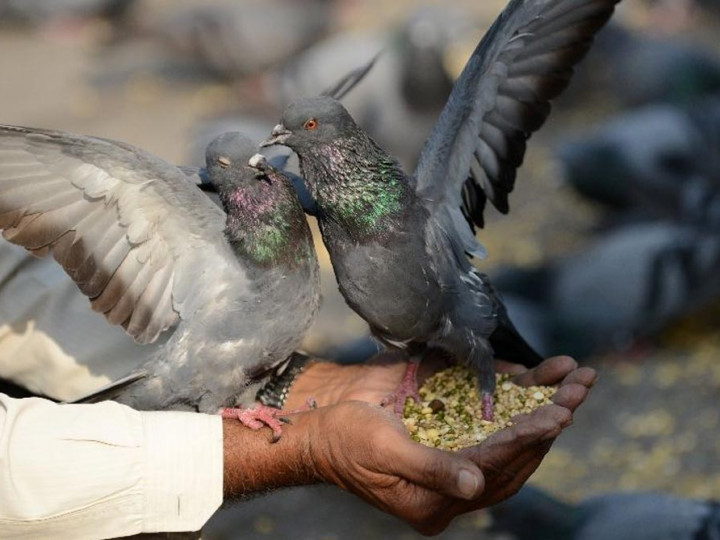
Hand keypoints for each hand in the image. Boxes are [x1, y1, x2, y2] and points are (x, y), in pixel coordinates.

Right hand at [301, 356, 593, 533]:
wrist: (320, 418)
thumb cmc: (343, 440)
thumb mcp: (383, 453)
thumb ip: (430, 469)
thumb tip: (477, 482)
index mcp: (437, 500)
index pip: (494, 470)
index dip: (523, 442)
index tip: (553, 418)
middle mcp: (454, 476)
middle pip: (515, 452)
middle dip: (549, 420)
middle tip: (580, 391)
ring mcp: (456, 446)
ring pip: (512, 429)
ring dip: (546, 403)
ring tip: (579, 378)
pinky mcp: (452, 420)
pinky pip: (493, 408)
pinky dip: (520, 390)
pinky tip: (544, 372)